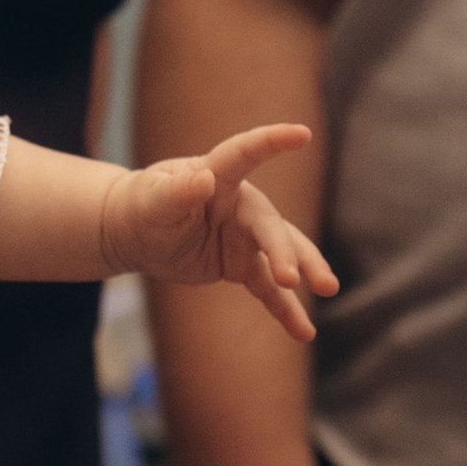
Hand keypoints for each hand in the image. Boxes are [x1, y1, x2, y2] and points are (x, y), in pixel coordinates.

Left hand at [106, 127, 337, 341]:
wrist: (138, 235)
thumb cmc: (144, 206)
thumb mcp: (152, 200)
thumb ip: (177, 191)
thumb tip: (204, 179)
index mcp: (218, 175)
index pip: (246, 153)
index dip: (272, 141)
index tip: (302, 134)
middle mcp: (241, 205)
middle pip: (270, 225)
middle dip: (283, 251)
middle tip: (294, 279)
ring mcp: (246, 236)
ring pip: (283, 253)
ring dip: (304, 269)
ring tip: (328, 289)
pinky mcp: (242, 265)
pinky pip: (268, 290)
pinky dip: (285, 310)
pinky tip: (304, 332)